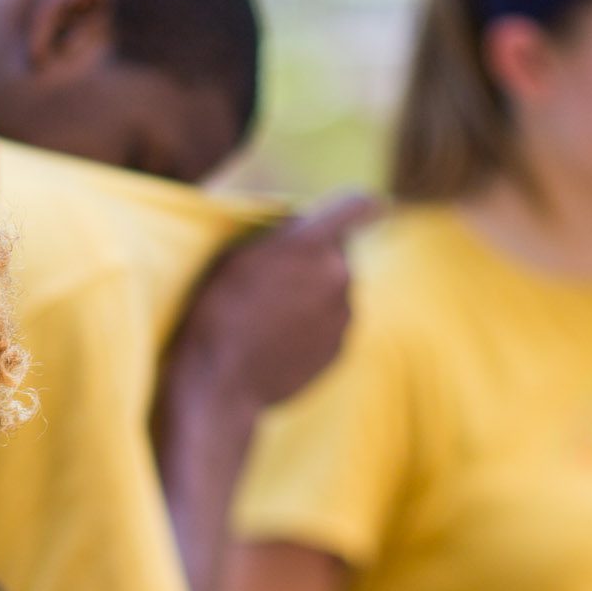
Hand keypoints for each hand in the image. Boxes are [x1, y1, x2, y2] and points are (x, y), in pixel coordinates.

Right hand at [166, 195, 381, 412]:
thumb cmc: (217, 314)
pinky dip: (314, 327)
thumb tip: (306, 227)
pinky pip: (333, 324)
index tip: (374, 209)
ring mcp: (344, 316)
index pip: (358, 206)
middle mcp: (339, 276)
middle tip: (280, 279)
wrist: (221, 384)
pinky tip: (280, 341)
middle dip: (318, 259)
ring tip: (273, 317)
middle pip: (340, 253)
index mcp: (312, 244)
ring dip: (316, 295)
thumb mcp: (237, 255)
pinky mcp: (341, 349)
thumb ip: (282, 235)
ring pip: (337, 291)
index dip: (364, 206)